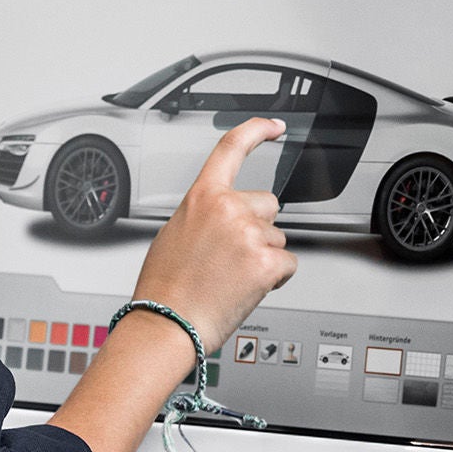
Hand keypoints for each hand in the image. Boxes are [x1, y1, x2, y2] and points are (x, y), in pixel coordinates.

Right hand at [129, 117, 298, 352]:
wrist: (167, 324)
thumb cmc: (165, 288)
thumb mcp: (174, 234)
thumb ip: (204, 216)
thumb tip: (224, 220)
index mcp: (201, 197)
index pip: (231, 148)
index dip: (256, 131)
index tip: (273, 127)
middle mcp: (228, 209)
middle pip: (267, 205)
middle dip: (258, 227)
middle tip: (231, 257)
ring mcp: (249, 234)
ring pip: (277, 237)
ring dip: (262, 256)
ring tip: (231, 277)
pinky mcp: (267, 262)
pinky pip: (287, 264)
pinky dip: (273, 279)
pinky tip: (246, 288)